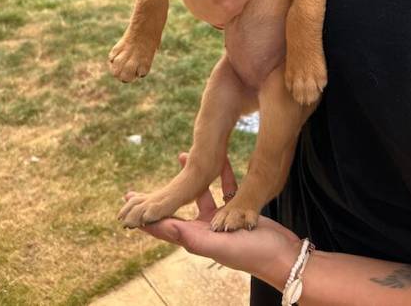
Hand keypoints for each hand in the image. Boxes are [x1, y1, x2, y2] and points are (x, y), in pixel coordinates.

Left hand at [131, 153, 299, 289]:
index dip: (145, 215)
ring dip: (192, 176)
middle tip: (144, 185)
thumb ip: (190, 235)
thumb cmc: (253, 254)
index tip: (127, 204)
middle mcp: (204, 229)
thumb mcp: (218, 246)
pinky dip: (222, 174)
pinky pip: (226, 188)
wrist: (283, 256)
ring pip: (201, 193)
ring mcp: (221, 220)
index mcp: (195, 237)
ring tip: (183, 154)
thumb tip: (159, 224)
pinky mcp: (238, 210)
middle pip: (177, 208)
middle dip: (160, 196)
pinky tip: (220, 159)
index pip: (163, 224)